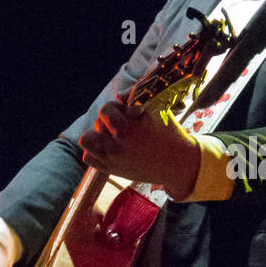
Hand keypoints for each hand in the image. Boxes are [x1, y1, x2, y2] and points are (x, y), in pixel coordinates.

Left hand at [78, 100, 200, 199]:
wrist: (178, 164)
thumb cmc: (169, 134)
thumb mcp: (156, 112)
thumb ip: (135, 100)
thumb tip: (118, 96)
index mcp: (126, 131)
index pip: (106, 110)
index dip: (116, 107)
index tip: (130, 112)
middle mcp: (115, 148)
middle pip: (97, 123)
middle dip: (110, 119)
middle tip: (126, 123)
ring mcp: (111, 161)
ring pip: (86, 140)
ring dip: (96, 134)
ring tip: (112, 134)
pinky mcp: (111, 170)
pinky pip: (89, 158)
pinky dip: (96, 150)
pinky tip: (111, 147)